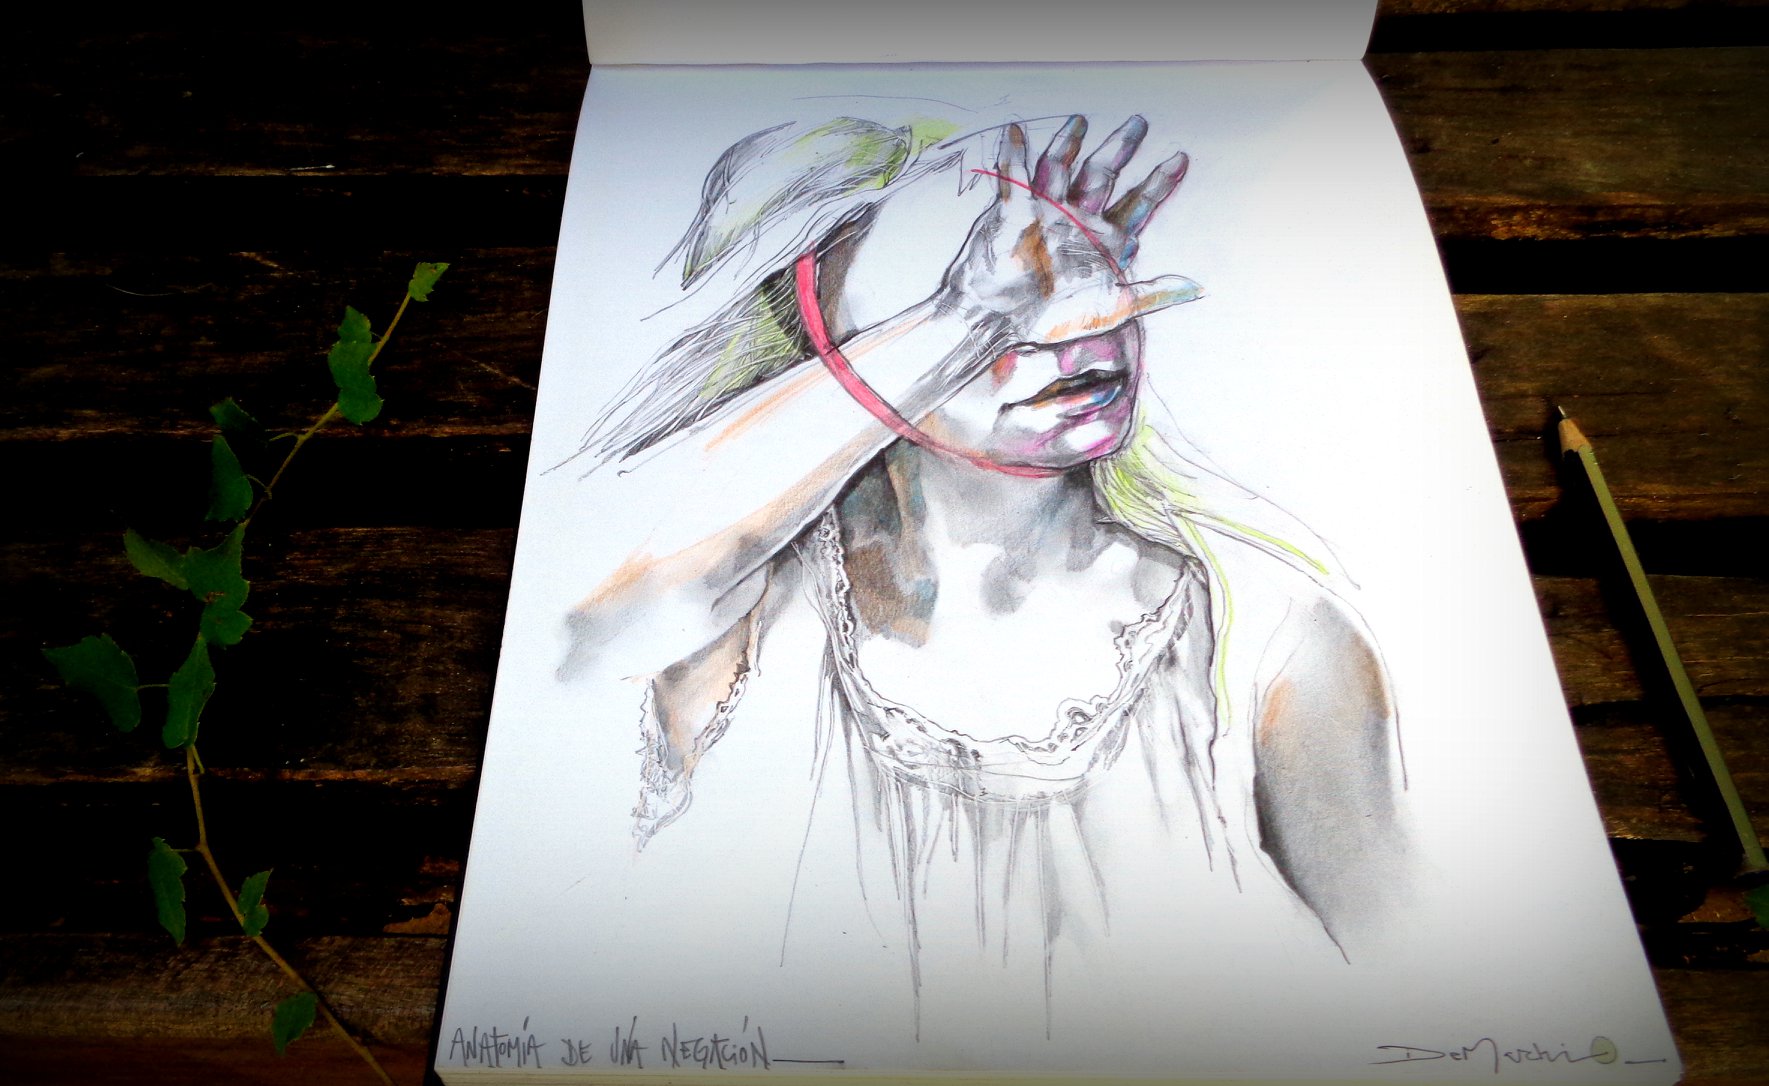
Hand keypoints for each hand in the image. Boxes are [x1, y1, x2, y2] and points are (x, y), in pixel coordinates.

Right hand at [935, 115, 1199, 347]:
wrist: (1002, 322)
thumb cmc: (1055, 318)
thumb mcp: (1113, 307)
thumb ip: (1152, 294)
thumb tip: (1196, 288)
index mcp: (1103, 240)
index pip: (1137, 204)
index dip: (1158, 183)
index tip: (1180, 158)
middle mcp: (1077, 221)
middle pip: (1102, 176)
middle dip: (1120, 149)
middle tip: (1139, 122)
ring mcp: (1045, 213)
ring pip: (1060, 169)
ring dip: (1068, 144)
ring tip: (1080, 121)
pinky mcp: (1015, 211)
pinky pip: (1014, 177)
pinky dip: (1014, 154)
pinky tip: (1017, 131)